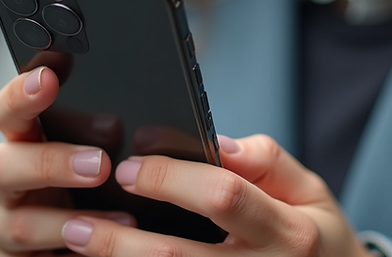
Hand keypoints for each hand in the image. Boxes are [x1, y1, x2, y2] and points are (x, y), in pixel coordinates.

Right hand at [0, 67, 133, 255]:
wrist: (78, 247)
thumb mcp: (99, 157)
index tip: (48, 76)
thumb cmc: (92, 194)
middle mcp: (7, 184)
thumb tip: (149, 124)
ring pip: (19, 224)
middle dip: (51, 163)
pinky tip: (99, 251)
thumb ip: (103, 136)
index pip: (9, 113)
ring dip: (70, 220)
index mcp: (24, 145)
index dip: (22, 94)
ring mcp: (4, 226)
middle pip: (1, 165)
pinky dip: (71, 255)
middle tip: (100, 164)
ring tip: (123, 218)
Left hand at [60, 134, 371, 256]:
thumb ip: (266, 162)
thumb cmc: (318, 239)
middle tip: (76, 220)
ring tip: (73, 248)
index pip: (223, 196)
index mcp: (290, 232)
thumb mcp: (310, 192)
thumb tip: (214, 143)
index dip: (171, 180)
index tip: (129, 167)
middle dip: (118, 239)